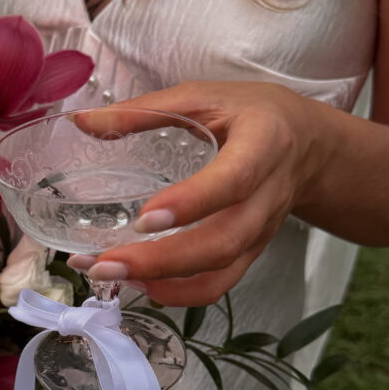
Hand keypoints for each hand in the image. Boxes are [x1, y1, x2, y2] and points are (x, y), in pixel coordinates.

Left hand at [69, 80, 333, 306]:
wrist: (307, 145)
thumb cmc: (250, 113)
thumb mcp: (203, 96)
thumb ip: (143, 110)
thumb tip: (81, 122)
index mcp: (263, 144)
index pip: (233, 181)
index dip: (192, 203)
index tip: (144, 218)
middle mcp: (267, 195)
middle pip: (223, 242)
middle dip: (161, 261)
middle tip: (104, 264)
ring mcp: (262, 231)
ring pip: (221, 271)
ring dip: (163, 282)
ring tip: (109, 275)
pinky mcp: (251, 252)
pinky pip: (220, 285)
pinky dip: (179, 293)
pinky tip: (139, 284)